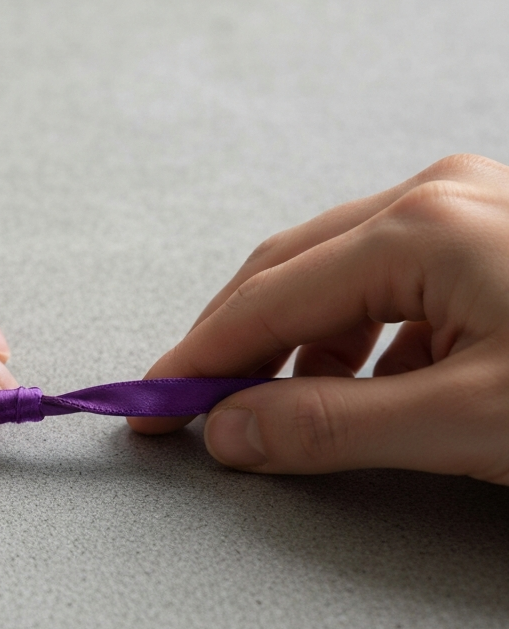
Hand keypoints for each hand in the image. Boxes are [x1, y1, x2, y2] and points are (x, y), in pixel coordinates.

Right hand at [129, 154, 508, 484]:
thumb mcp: (470, 419)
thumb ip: (337, 427)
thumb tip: (231, 430)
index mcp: (421, 228)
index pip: (266, 302)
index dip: (198, 362)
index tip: (152, 409)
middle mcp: (436, 199)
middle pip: (289, 277)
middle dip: (236, 349)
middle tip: (194, 409)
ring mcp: (467, 211)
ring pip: (339, 280)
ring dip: (302, 350)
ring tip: (289, 411)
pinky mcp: (489, 239)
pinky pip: (391, 285)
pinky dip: (361, 343)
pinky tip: (373, 389)